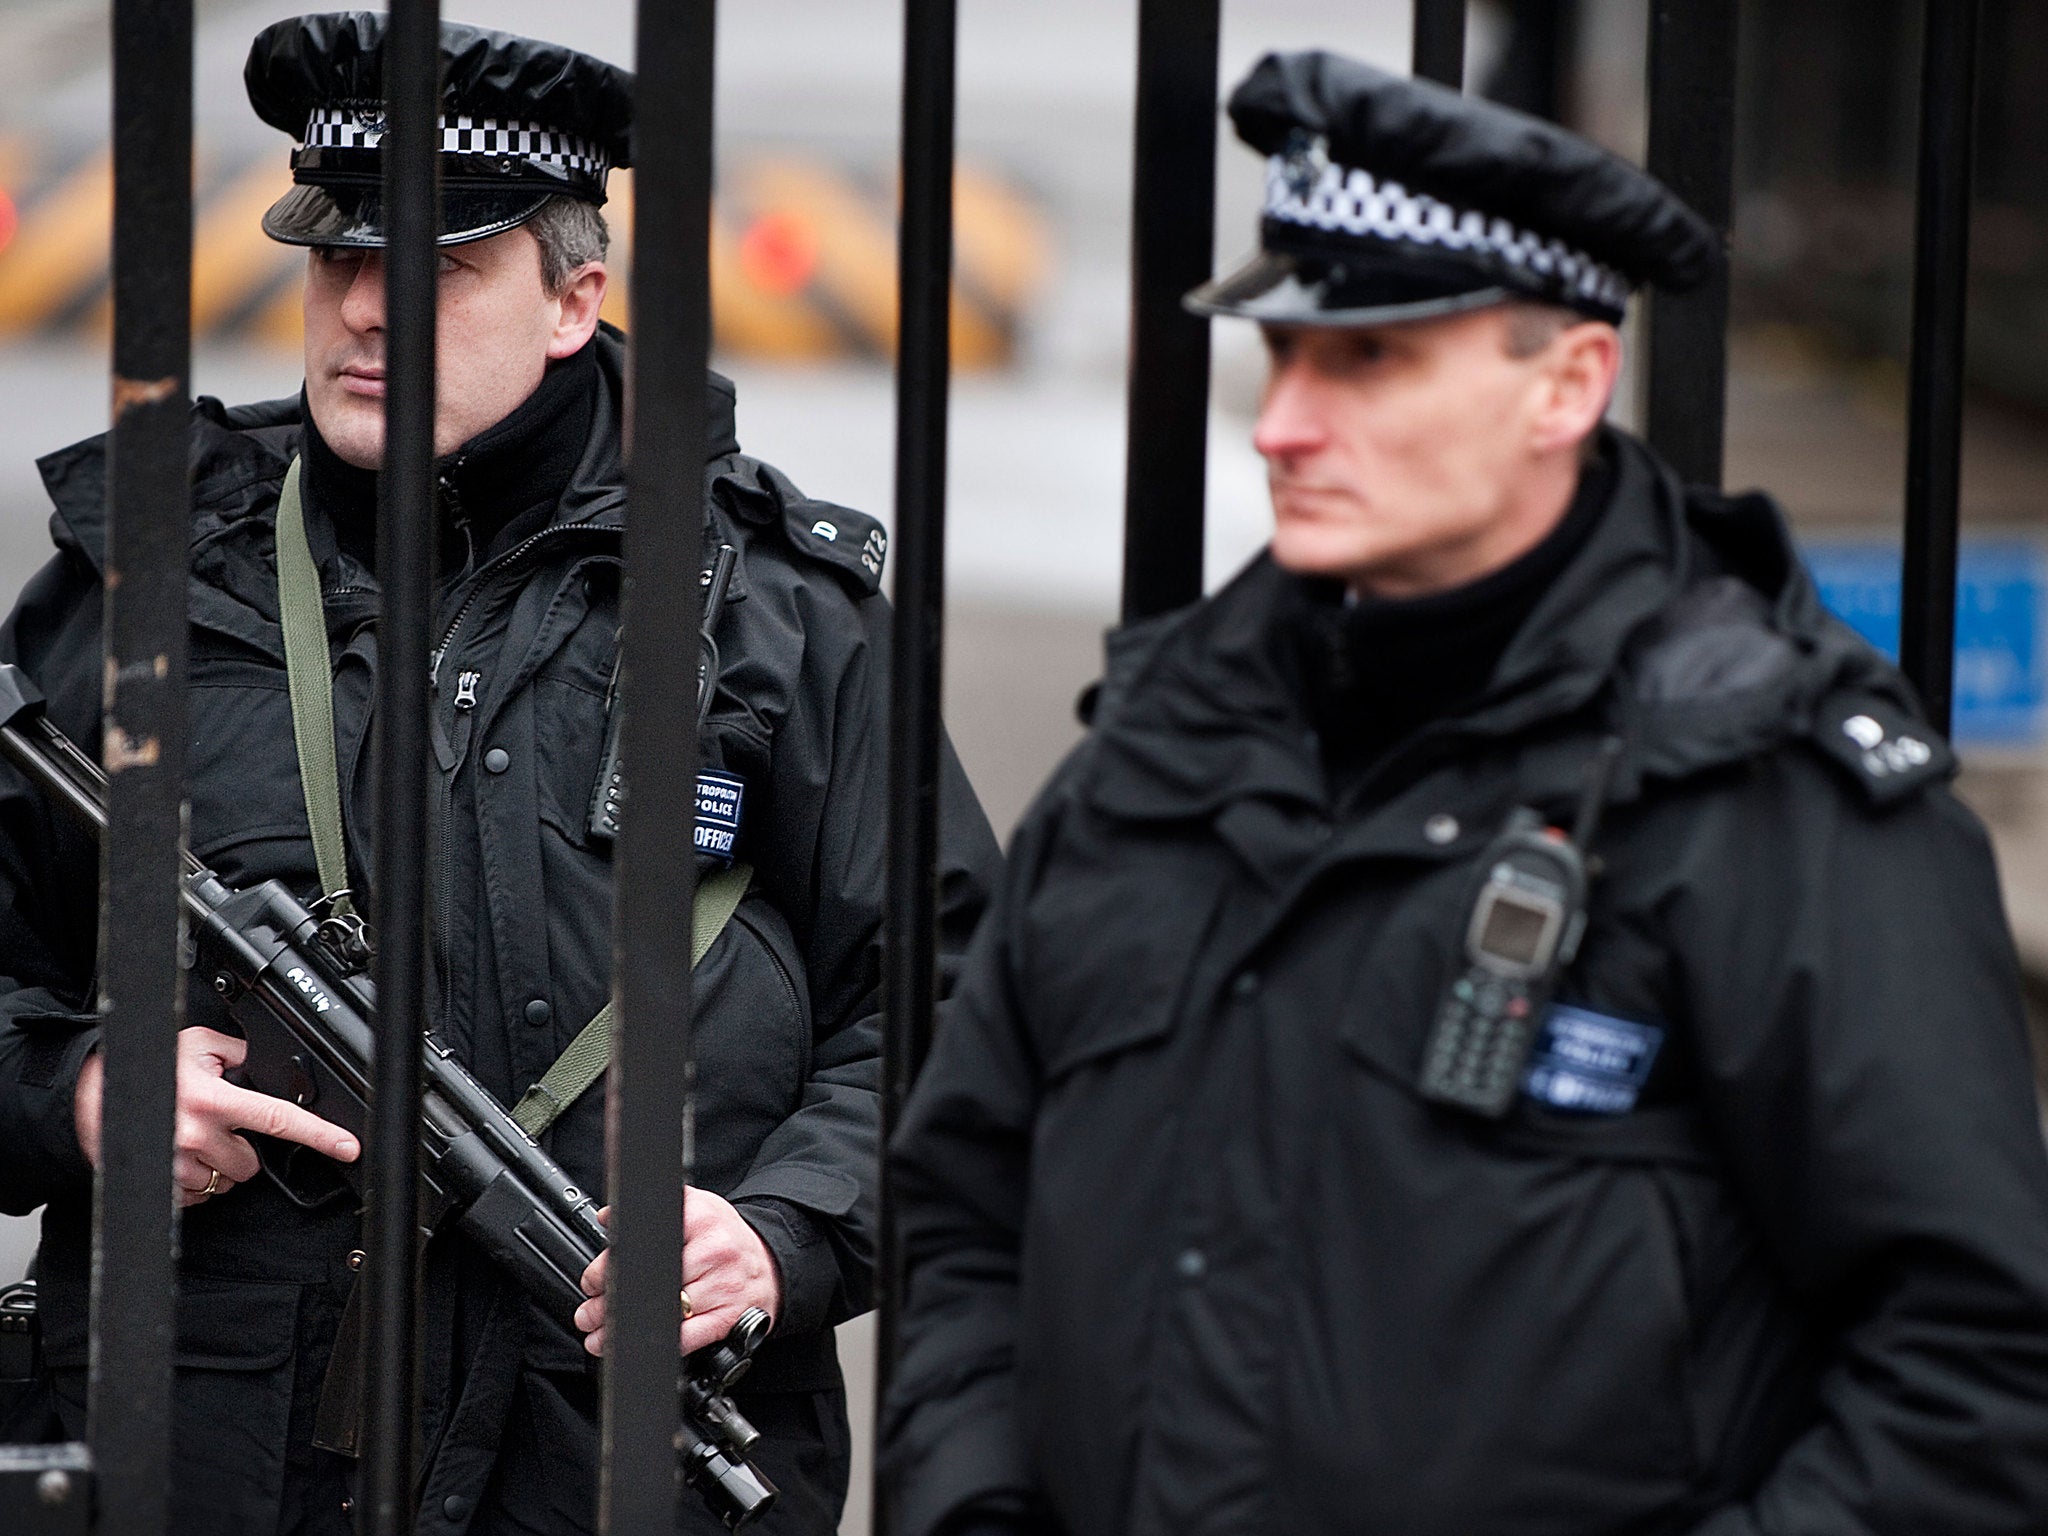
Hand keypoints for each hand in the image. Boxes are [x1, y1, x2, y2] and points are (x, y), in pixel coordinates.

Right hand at [74, 1025, 359, 1206]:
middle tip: (219, 1127)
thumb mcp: (198, 1046)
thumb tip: (268, 1063)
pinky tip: (180, 1157)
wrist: (89, 1097)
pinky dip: (196, 1181)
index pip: (280, 1120)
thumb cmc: (145, 1069)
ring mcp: (179, 1166)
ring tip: (193, 1138)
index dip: (321, 1135)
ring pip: (227, 1180)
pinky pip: (200, 1196)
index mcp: (214, 1100)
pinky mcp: (164, 1188)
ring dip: (218, 1165)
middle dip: (242, 1147)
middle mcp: (197, 1135)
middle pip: (252, 1162)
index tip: (349, 1146)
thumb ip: (239, 1054)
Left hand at [575, 1187, 781, 1357]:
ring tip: (600, 1334)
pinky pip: (688, 1337)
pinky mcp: (729, 1317)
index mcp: (701, 1218)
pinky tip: (637, 1344)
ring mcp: (724, 1285)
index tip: (592, 1282)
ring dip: (624, 1330)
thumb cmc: (725, 1238)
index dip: (608, 1268)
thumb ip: (653, 1213)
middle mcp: (715, 1251)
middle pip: (650, 1284)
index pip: (642, 1244)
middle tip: (588, 1314)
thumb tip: (607, 1218)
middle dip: (609, 1304)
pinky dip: (660, 1344)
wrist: (770, 1263)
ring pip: (664, 1313)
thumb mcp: (694, 1209)